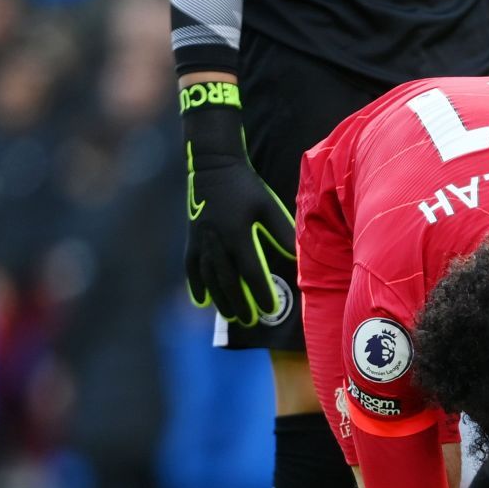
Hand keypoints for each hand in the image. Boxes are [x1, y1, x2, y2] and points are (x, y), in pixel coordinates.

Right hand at [182, 94, 294, 325]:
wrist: (213, 166)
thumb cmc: (246, 187)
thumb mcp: (269, 207)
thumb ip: (282, 233)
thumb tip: (296, 257)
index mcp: (237, 232)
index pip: (251, 270)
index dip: (261, 291)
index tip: (271, 309)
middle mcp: (217, 239)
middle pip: (228, 279)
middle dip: (241, 301)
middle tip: (253, 321)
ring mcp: (201, 240)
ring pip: (210, 277)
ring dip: (221, 298)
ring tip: (232, 316)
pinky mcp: (192, 237)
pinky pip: (192, 267)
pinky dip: (197, 285)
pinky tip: (202, 302)